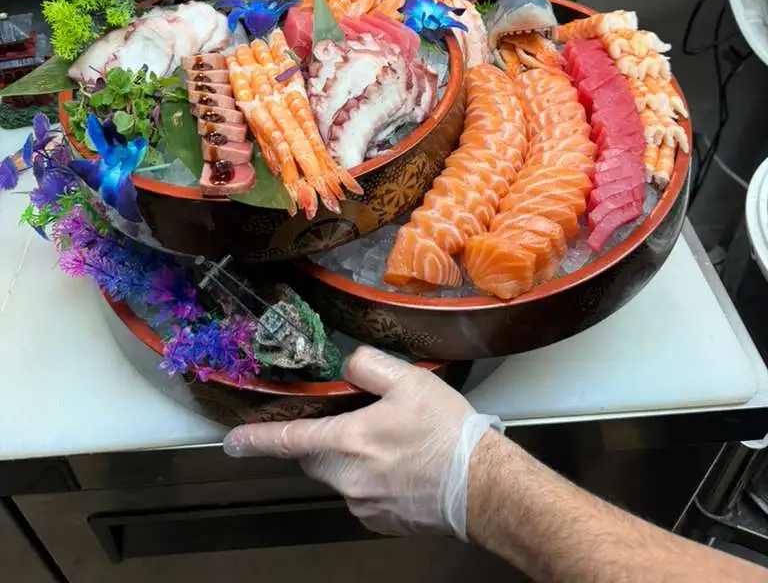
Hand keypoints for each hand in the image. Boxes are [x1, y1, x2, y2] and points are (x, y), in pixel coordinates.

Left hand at [223, 346, 499, 538]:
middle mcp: (348, 479)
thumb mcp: (409, 381)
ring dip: (352, 459)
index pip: (290, 440)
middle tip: (355, 422)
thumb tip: (347, 365)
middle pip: (314, 458)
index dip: (257, 440)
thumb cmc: (446, 431)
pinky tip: (402, 466)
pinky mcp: (380, 521)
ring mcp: (363, 505)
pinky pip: (361, 495)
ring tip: (394, 443)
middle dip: (322, 440)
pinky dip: (371, 479)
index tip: (231, 442)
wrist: (482, 486)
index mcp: (348, 442)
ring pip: (340, 476)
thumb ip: (368, 366)